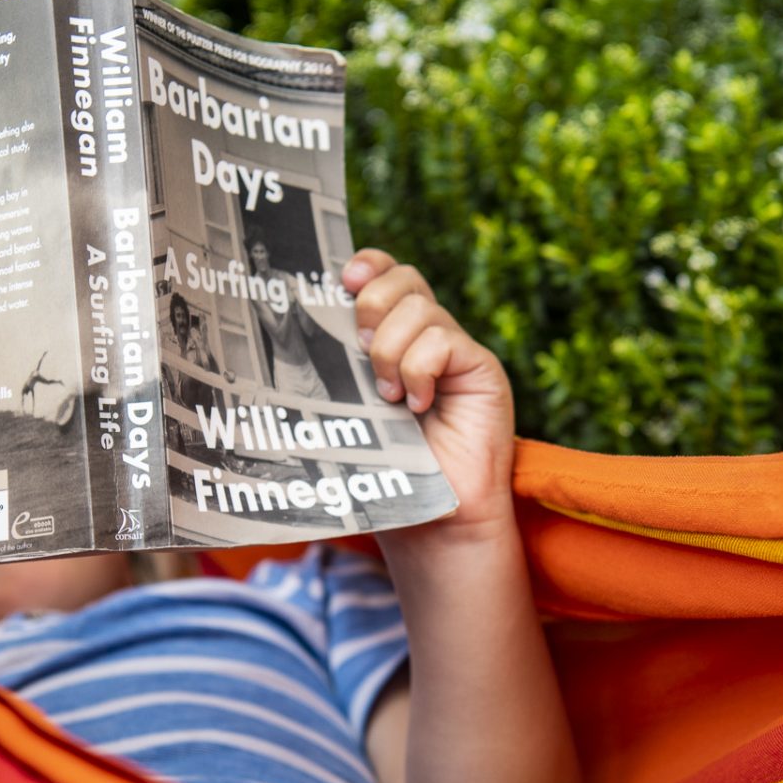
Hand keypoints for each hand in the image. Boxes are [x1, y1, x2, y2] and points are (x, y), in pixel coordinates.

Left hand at [343, 250, 514, 539]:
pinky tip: (418, 406)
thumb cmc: (389, 470)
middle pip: (404, 278)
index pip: (386, 273)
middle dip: (371, 304)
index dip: (367, 265)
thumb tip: (300, 323)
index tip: (341, 280)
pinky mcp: (482, 369)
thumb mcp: (352, 408)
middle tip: (360, 352)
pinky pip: (443, 341)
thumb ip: (339, 366)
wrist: (435, 518)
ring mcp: (458, 351)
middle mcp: (430, 337)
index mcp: (396, 337)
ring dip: (391, 352)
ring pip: (420, 308)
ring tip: (389, 397)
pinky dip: (420, 371)